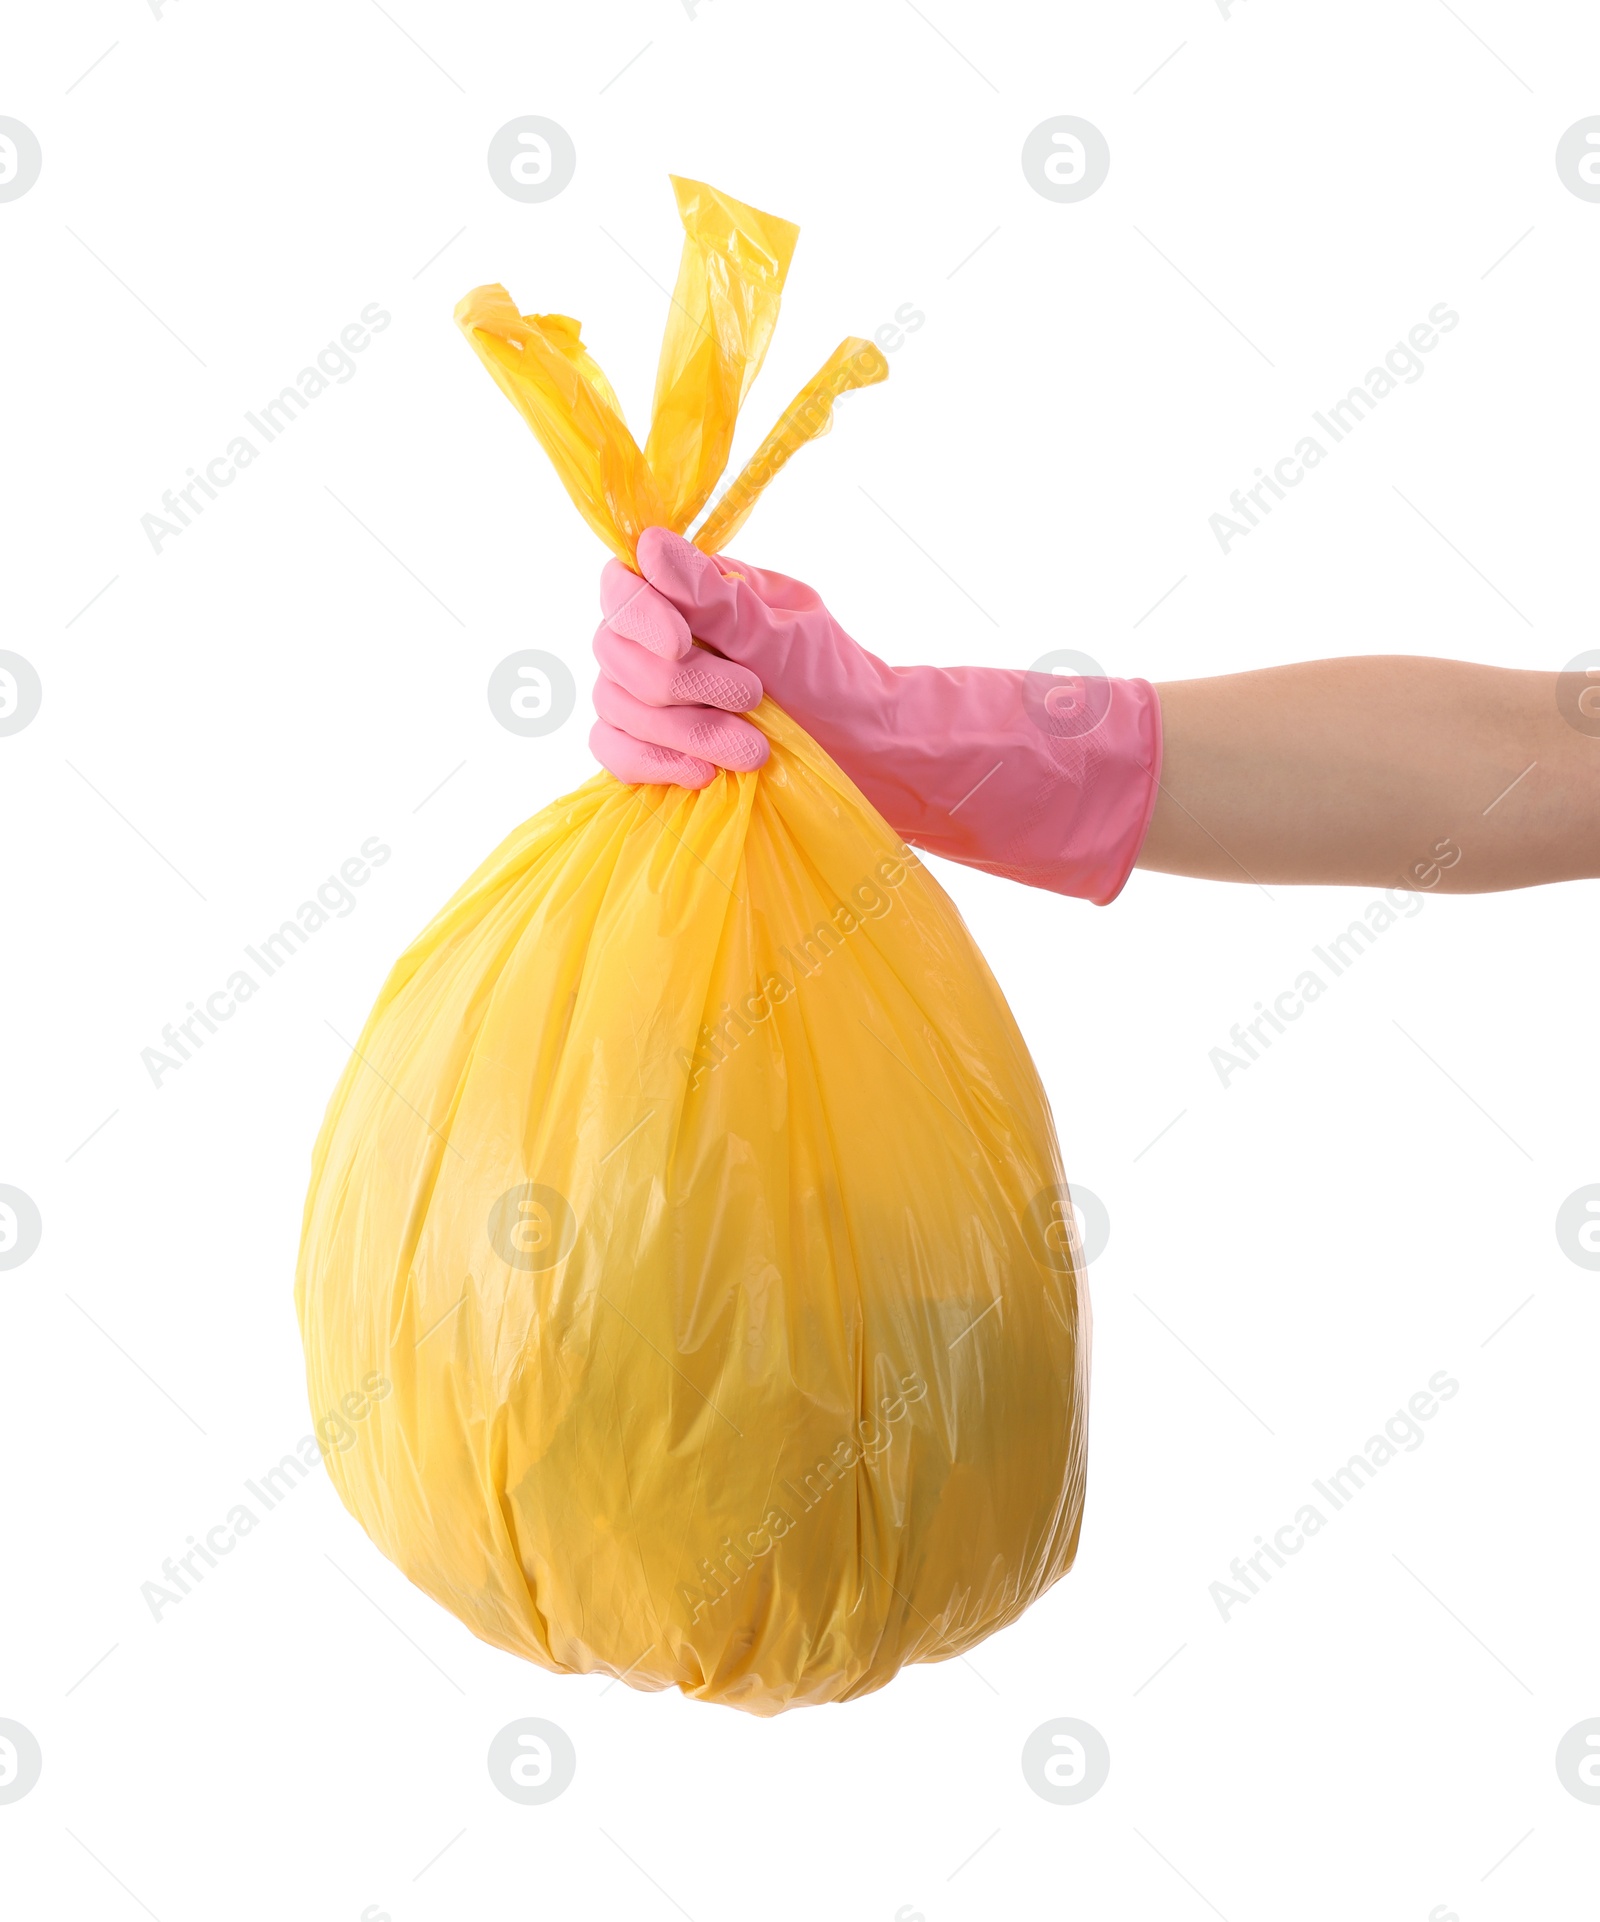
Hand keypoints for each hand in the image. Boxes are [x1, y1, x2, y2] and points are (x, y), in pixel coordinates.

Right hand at [593, 527, 1162, 903]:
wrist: (870, 754)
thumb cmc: (840, 682)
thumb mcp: (787, 634)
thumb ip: (714, 597)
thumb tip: (649, 543)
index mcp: (692, 593)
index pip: (621, 586)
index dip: (640, 618)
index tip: (684, 645)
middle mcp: (663, 637)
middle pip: (614, 653)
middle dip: (682, 688)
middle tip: (752, 702)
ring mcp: (653, 696)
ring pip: (616, 708)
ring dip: (684, 734)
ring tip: (752, 751)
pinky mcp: (656, 748)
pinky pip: (615, 752)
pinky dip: (656, 764)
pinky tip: (707, 775)